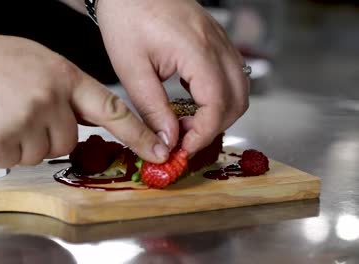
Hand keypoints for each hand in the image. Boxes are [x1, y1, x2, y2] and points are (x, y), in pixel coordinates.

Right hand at [0, 26, 167, 167]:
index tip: (157, 150)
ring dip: (25, 143)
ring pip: (43, 154)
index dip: (137, 132)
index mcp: (63, 76)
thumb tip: (88, 116)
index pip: (111, 108)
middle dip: (49, 135)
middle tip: (22, 113)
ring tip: (1, 115)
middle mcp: (50, 98)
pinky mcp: (1, 143)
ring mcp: (26, 121)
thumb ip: (65, 88)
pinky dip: (3, 151)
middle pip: (69, 141)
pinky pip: (15, 162)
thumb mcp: (36, 61)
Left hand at [97, 0, 249, 153]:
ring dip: (218, 114)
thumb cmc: (127, 18)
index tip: (183, 148)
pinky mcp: (216, 42)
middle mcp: (217, 46)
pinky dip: (217, 97)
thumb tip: (168, 141)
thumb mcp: (132, 69)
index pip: (218, 105)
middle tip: (182, 137)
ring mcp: (220, 42)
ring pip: (239, 90)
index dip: (203, 133)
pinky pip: (230, 76)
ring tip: (185, 121)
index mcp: (197, 51)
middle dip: (213, 127)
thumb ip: (153, 108)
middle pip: (237, 101)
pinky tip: (190, 102)